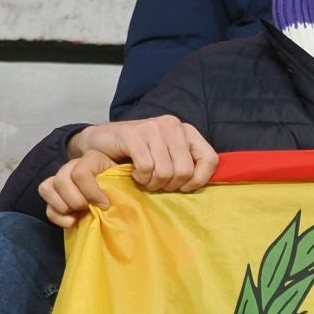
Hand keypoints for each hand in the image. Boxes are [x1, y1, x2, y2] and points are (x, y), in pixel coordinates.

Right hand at [39, 150, 118, 228]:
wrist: (121, 197)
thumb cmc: (126, 190)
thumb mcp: (128, 183)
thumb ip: (124, 185)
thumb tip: (119, 195)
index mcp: (93, 158)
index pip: (80, 172)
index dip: (91, 192)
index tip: (105, 204)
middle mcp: (73, 165)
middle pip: (61, 180)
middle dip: (76, 200)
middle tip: (89, 209)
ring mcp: (62, 179)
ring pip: (47, 188)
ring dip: (62, 206)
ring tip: (79, 214)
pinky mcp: (55, 195)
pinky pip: (46, 205)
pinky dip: (57, 216)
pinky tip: (72, 222)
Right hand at [66, 115, 217, 192]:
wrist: (102, 140)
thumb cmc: (138, 153)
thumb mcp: (168, 156)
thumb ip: (186, 164)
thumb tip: (204, 184)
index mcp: (186, 130)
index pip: (210, 159)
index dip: (198, 180)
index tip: (183, 187)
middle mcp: (173, 125)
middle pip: (185, 170)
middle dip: (170, 185)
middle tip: (157, 184)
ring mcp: (153, 127)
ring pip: (165, 171)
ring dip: (153, 183)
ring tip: (144, 179)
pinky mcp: (134, 134)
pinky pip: (147, 168)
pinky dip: (141, 178)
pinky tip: (134, 174)